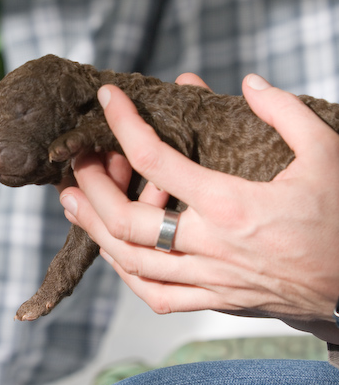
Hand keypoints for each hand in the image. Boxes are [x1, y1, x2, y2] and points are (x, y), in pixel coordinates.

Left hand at [59, 73, 338, 343]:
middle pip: (126, 219)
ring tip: (72, 202)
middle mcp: (211, 245)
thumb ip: (286, 113)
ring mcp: (209, 279)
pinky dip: (125, 272)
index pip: (157, 159)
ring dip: (94, 228)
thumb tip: (248, 84)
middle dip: (92, 186)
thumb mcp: (327, 155)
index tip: (107, 98)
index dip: (123, 124)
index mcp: (232, 204)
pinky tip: (112, 250)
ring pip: (131, 261)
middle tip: (78, 161)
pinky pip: (155, 295)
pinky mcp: (214, 301)